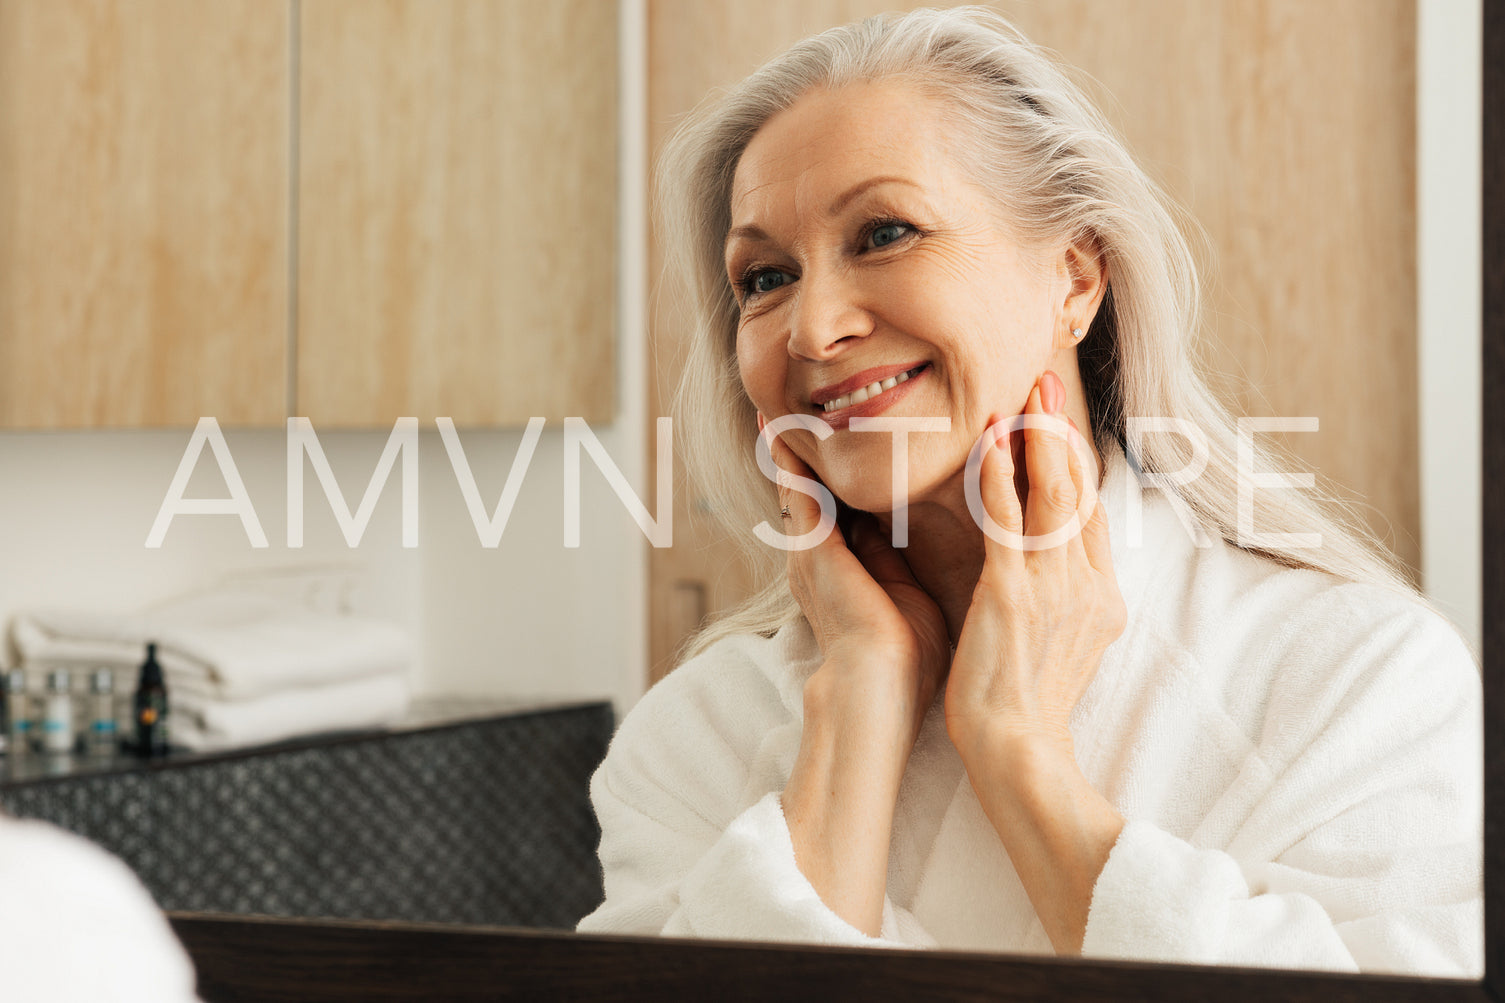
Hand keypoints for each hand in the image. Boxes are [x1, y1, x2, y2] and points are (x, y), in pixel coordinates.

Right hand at [760, 414, 949, 745]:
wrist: (879, 689)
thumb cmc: (906, 657)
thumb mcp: (911, 594)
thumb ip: (908, 564)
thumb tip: (936, 537)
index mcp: (847, 567)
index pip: (846, 508)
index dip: (846, 474)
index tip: (853, 437)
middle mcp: (820, 555)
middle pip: (815, 489)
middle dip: (808, 451)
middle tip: (803, 406)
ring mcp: (810, 550)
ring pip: (799, 483)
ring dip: (792, 445)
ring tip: (779, 404)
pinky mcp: (809, 546)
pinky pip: (794, 489)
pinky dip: (786, 457)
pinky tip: (777, 424)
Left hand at [943, 372, 1126, 756]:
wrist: (1018, 750)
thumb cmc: (1025, 704)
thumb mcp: (1063, 643)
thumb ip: (1064, 598)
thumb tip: (1056, 567)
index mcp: (1100, 596)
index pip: (1090, 511)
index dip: (1074, 459)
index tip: (1054, 417)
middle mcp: (1086, 584)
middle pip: (1080, 489)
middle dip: (1061, 429)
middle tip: (1044, 378)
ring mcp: (1054, 587)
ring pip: (1055, 494)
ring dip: (1039, 436)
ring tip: (1026, 391)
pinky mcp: (1015, 595)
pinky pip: (1010, 522)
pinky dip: (1002, 475)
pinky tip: (991, 440)